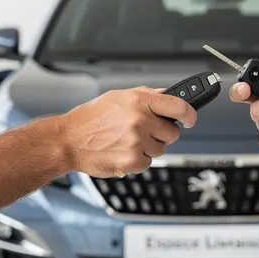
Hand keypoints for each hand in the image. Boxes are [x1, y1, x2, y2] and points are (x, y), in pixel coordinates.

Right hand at [60, 87, 196, 177]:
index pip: (179, 106)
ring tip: (128, 141)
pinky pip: (148, 162)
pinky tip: (122, 151)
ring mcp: (137, 142)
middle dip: (162, 133)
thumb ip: (146, 95)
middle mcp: (140, 120)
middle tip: (145, 131)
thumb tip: (167, 95)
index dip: (190, 114)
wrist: (69, 140)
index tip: (190, 119)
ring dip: (149, 147)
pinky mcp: (132, 161)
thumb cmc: (91, 118)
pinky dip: (138, 160)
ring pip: (161, 149)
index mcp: (139, 101)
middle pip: (172, 133)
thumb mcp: (118, 96)